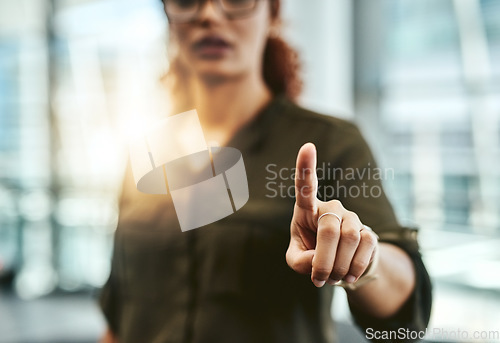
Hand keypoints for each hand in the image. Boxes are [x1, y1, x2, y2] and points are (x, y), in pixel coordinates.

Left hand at [285, 143, 378, 287]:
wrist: (340, 267)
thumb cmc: (312, 256)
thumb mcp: (297, 261)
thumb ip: (300, 261)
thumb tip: (321, 262)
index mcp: (307, 209)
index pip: (305, 186)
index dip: (306, 167)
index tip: (308, 146)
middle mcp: (331, 208)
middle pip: (329, 229)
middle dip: (324, 260)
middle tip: (319, 279)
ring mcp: (352, 218)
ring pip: (349, 238)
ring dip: (339, 266)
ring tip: (334, 277)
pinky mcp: (369, 232)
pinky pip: (366, 247)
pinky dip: (354, 268)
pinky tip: (349, 276)